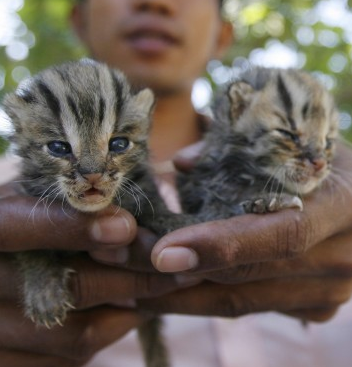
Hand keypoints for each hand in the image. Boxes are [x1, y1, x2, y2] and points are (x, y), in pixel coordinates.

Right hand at [0, 184, 186, 365]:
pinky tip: (120, 313)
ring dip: (127, 313)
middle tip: (182, 267)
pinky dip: (102, 337)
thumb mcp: (18, 200)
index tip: (126, 227)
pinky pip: (65, 363)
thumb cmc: (5, 226)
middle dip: (132, 279)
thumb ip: (62, 201)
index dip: (70, 227)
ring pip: (73, 335)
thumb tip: (128, 214)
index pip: (12, 226)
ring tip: (157, 290)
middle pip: (63, 289)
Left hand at [141, 141, 351, 321]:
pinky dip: (204, 298)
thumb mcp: (289, 142)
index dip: (221, 245)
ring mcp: (330, 290)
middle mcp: (342, 256)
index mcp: (341, 203)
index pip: (281, 234)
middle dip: (180, 275)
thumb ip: (235, 148)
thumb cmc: (318, 158)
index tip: (163, 252)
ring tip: (128, 285)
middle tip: (122, 265)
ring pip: (242, 303)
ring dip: (182, 296)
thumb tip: (182, 164)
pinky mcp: (314, 308)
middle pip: (250, 277)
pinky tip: (167, 289)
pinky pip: (249, 306)